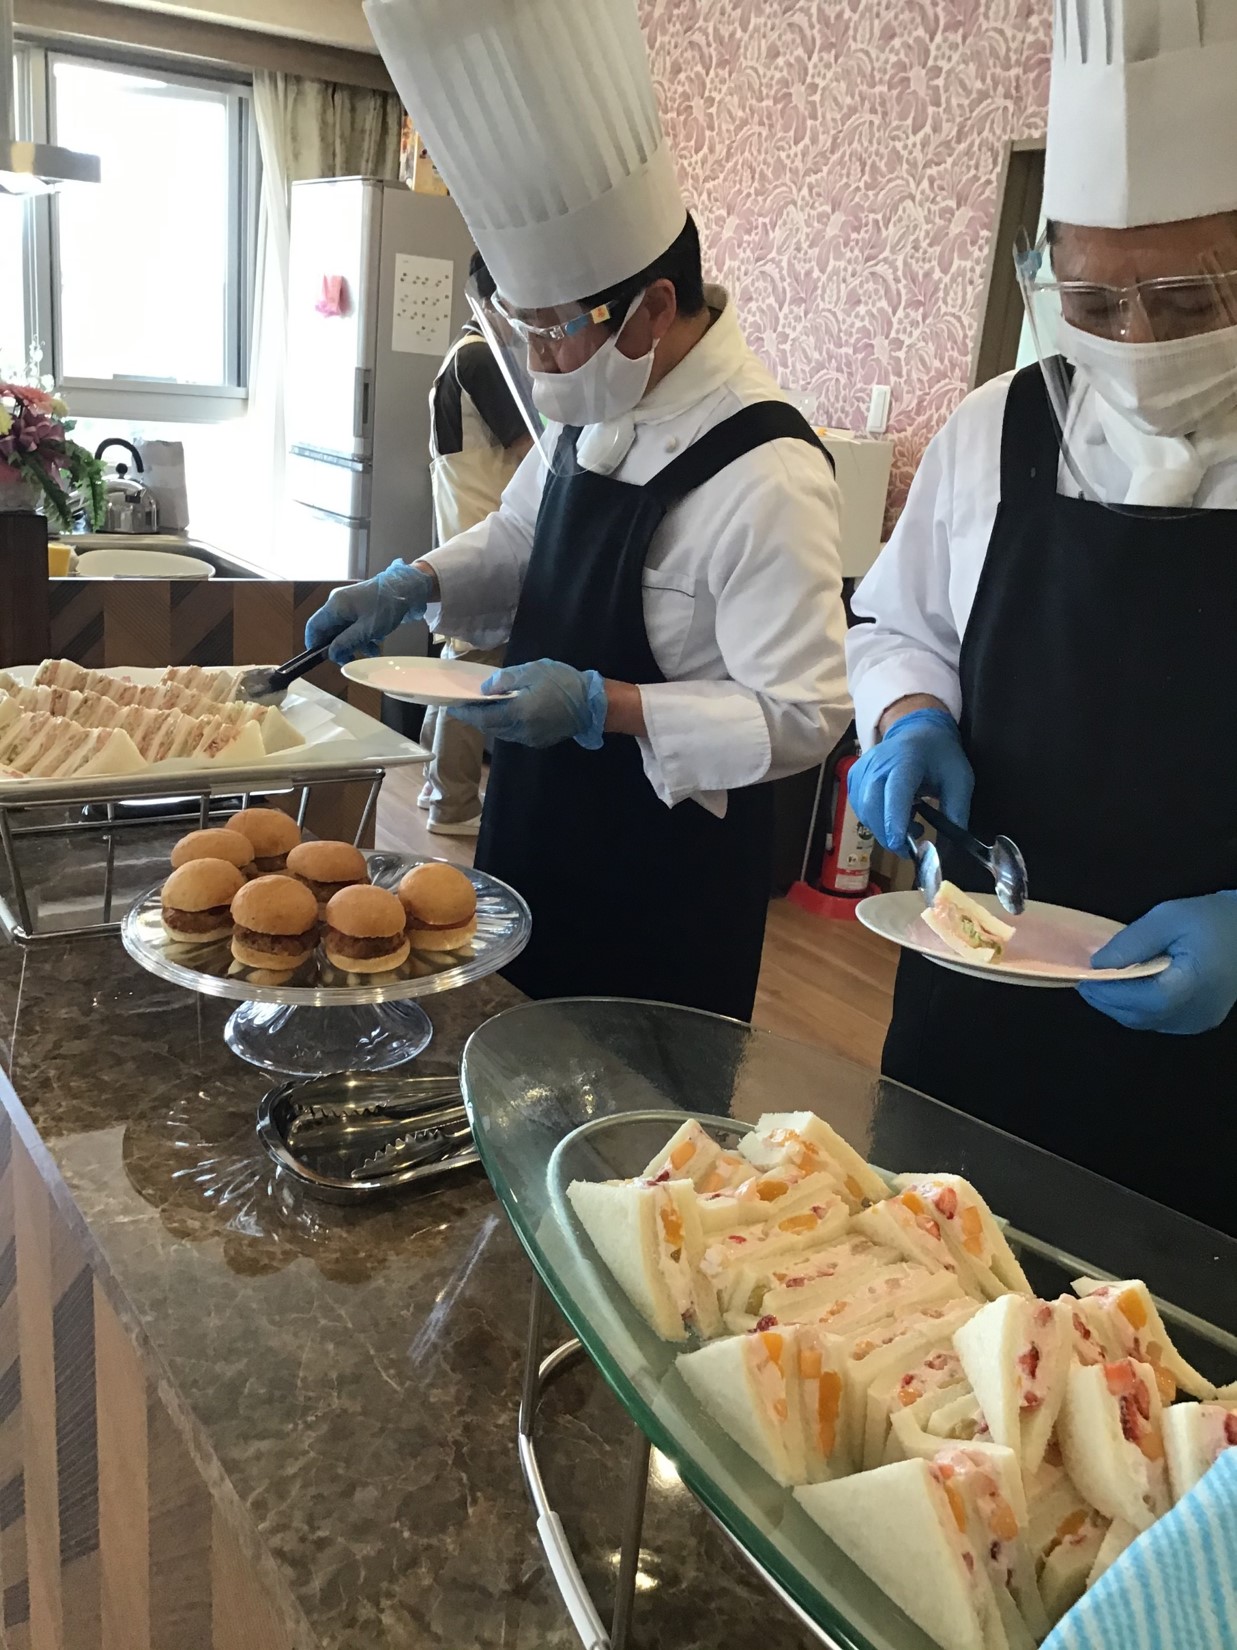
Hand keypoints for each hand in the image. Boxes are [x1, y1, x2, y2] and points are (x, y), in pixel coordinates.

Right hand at [304, 562, 435, 664]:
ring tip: (371, 651)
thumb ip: (346, 643)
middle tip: (351, 659)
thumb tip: (330, 654)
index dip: (314, 644)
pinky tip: (375, 643)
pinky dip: (362, 636)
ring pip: (343, 630)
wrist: (407, 588)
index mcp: (335, 605)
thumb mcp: (366, 630)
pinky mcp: (359, 606)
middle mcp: (338, 602)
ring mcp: (349, 604)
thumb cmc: (387, 606)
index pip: (314, 627)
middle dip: (340, 647)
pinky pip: (354, 625)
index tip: (322, 658)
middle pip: (329, 630)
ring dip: (355, 643)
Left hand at [448, 659, 606, 749]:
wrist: (593, 704)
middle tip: (464, 707)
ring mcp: (530, 738)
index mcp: (517, 712)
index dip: (465, 712)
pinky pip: (514, 734)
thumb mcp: (532, 671)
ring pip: (501, 733)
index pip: (482, 716)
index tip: (451, 706)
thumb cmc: (563, 682)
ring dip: (489, 723)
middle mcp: (520, 730)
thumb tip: (486, 689)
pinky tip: (504, 715)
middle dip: (475, 718)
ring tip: (481, 710)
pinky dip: (504, 725)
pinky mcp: (539, 740)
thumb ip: (505, 679)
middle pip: (490, 727)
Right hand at [847, 707, 973, 856]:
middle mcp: (878, 763)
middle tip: (909, 849)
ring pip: (864, 811)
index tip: (901, 844)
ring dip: (882, 829)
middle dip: (888, 834)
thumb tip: (955, 841)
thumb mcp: (959, 778)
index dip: (895, 819)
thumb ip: (957, 809)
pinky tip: (892, 816)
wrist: (916, 730)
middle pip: (873, 805)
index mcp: (906, 759)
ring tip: (908, 827)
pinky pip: (859, 807)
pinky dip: (874, 820)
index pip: (895, 791)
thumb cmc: (939, 755)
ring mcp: (861, 769)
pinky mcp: (853, 777)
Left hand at [1077, 891, 1236, 1033]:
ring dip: (1119, 1006)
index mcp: (1192, 986)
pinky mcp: (1198, 1021)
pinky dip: (1137, 1008)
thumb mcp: (1169, 917)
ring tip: (1099, 984)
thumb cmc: (1211, 919)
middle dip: (1107, 1000)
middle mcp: (1195, 1012)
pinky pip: (1159, 1021)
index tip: (1083, 978)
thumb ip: (1133, 941)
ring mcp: (1198, 1021)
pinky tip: (1126, 989)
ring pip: (1147, 1022)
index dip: (1109, 992)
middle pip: (1140, 1016)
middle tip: (1083, 981)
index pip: (1142, 1000)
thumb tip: (1098, 963)